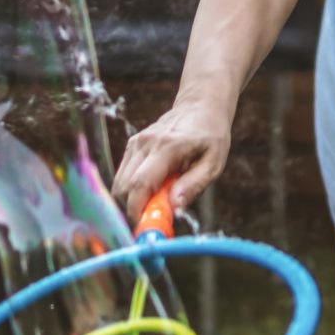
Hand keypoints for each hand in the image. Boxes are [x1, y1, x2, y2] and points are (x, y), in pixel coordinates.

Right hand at [113, 94, 232, 218]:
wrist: (200, 106)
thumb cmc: (211, 136)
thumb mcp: (213, 163)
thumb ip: (193, 184)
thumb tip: (174, 207)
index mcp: (168, 147)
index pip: (140, 184)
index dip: (137, 211)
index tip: (146, 228)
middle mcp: (145, 144)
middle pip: (124, 187)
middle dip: (135, 209)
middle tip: (158, 217)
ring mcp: (136, 144)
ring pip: (120, 183)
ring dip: (135, 200)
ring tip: (161, 199)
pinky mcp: (132, 146)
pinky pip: (125, 176)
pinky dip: (135, 189)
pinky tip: (156, 186)